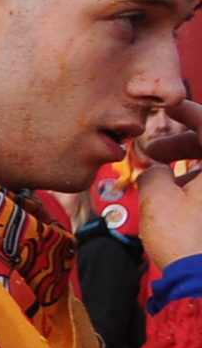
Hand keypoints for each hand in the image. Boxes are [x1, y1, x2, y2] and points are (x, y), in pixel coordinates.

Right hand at [140, 107, 201, 261]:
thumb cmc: (185, 238)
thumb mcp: (157, 195)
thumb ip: (153, 171)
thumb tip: (155, 169)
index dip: (187, 112)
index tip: (167, 110)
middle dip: (181, 144)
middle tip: (152, 152)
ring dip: (186, 168)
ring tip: (156, 177)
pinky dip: (195, 187)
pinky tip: (171, 197)